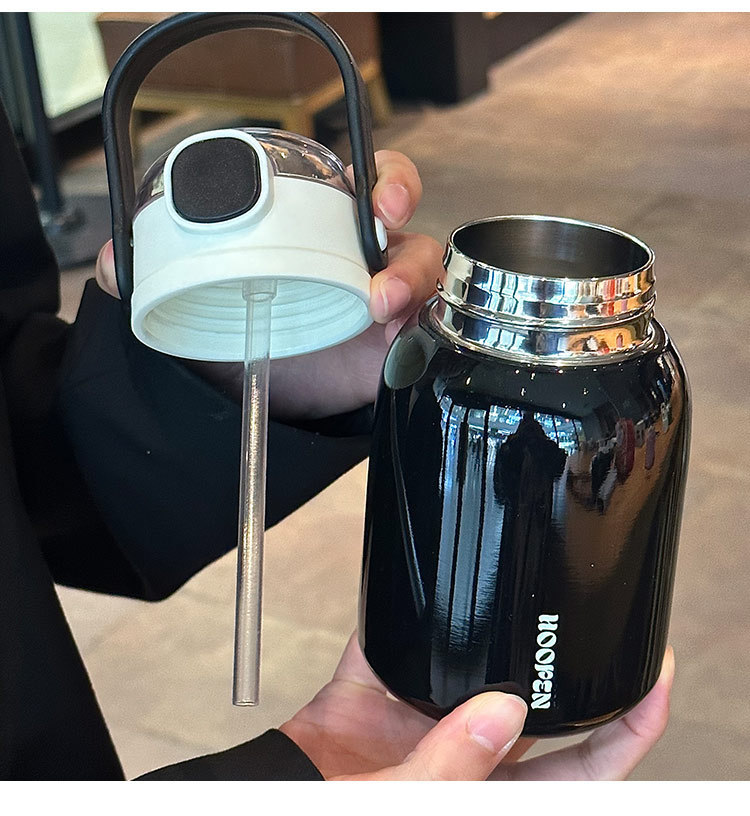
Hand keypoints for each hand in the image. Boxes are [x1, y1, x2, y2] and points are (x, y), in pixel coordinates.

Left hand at [95, 150, 442, 421]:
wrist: (268, 391)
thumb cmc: (246, 325)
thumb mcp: (200, 294)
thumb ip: (156, 272)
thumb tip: (110, 264)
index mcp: (324, 227)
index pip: (366, 182)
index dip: (381, 177)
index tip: (369, 193)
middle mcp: (361, 256)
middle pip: (404, 219)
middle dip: (402, 212)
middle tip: (383, 224)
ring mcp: (384, 299)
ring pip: (421, 270)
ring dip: (410, 279)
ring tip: (380, 305)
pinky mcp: (395, 344)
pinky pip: (425, 328)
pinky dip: (420, 330)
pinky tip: (398, 344)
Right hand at [278, 633, 674, 780]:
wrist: (274, 796)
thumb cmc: (335, 812)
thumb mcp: (406, 799)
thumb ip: (454, 766)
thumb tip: (503, 714)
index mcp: (491, 793)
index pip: (584, 769)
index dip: (628, 731)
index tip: (655, 684)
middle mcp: (467, 756)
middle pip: (537, 710)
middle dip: (564, 670)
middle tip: (589, 623)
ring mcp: (425, 720)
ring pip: (476, 668)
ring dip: (492, 639)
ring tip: (516, 603)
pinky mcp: (381, 687)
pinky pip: (397, 640)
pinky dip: (405, 613)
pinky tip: (423, 590)